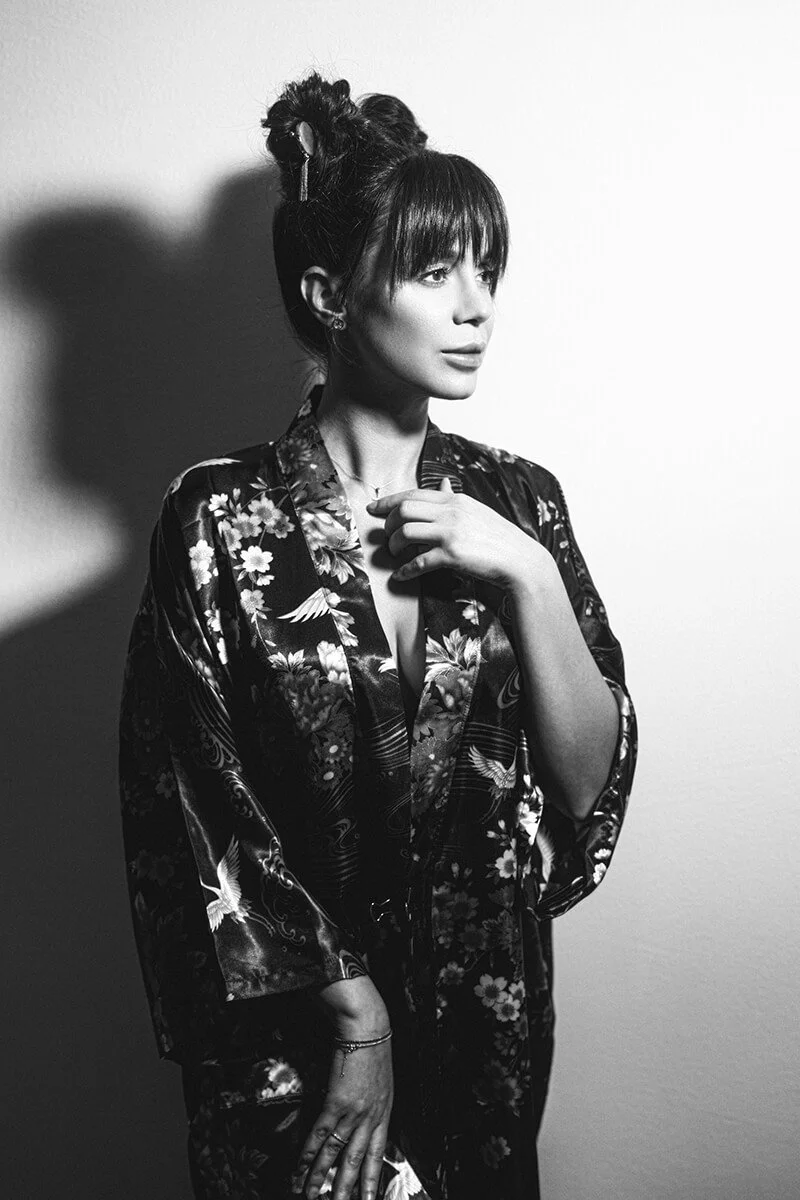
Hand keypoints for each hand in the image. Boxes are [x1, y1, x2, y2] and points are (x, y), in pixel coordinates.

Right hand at [295, 982, 393, 1199]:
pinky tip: (301, 1170)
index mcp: (384, 1112)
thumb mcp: (382, 1080)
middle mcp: (371, 1117)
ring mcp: (354, 1112)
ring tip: (311, 1197)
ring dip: (321, 1178)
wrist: (368, 1028)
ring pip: (336, 1154)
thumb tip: (363, 1116)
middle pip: (356, 1161)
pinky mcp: (336, 1103)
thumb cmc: (374, 1047)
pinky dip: (308, 1155)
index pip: (377, 1154)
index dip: (372, 1179)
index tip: (369, 1199)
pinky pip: (320, 1135)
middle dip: (347, 1188)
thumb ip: (373, 1101)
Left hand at [366, 476, 553, 590]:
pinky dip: (405, 570)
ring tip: (396, 553)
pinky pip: (418, 561)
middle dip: (389, 523)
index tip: (374, 509)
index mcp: (455, 499)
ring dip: (394, 544)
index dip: (389, 501)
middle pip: (404, 509)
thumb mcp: (476, 510)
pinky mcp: (452, 555)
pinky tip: (400, 575)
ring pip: (406, 532)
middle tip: (387, 536)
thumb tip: (442, 482)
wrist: (520, 560)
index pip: (414, 494)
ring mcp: (451, 533)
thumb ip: (454, 497)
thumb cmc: (497, 537)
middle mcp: (451, 512)